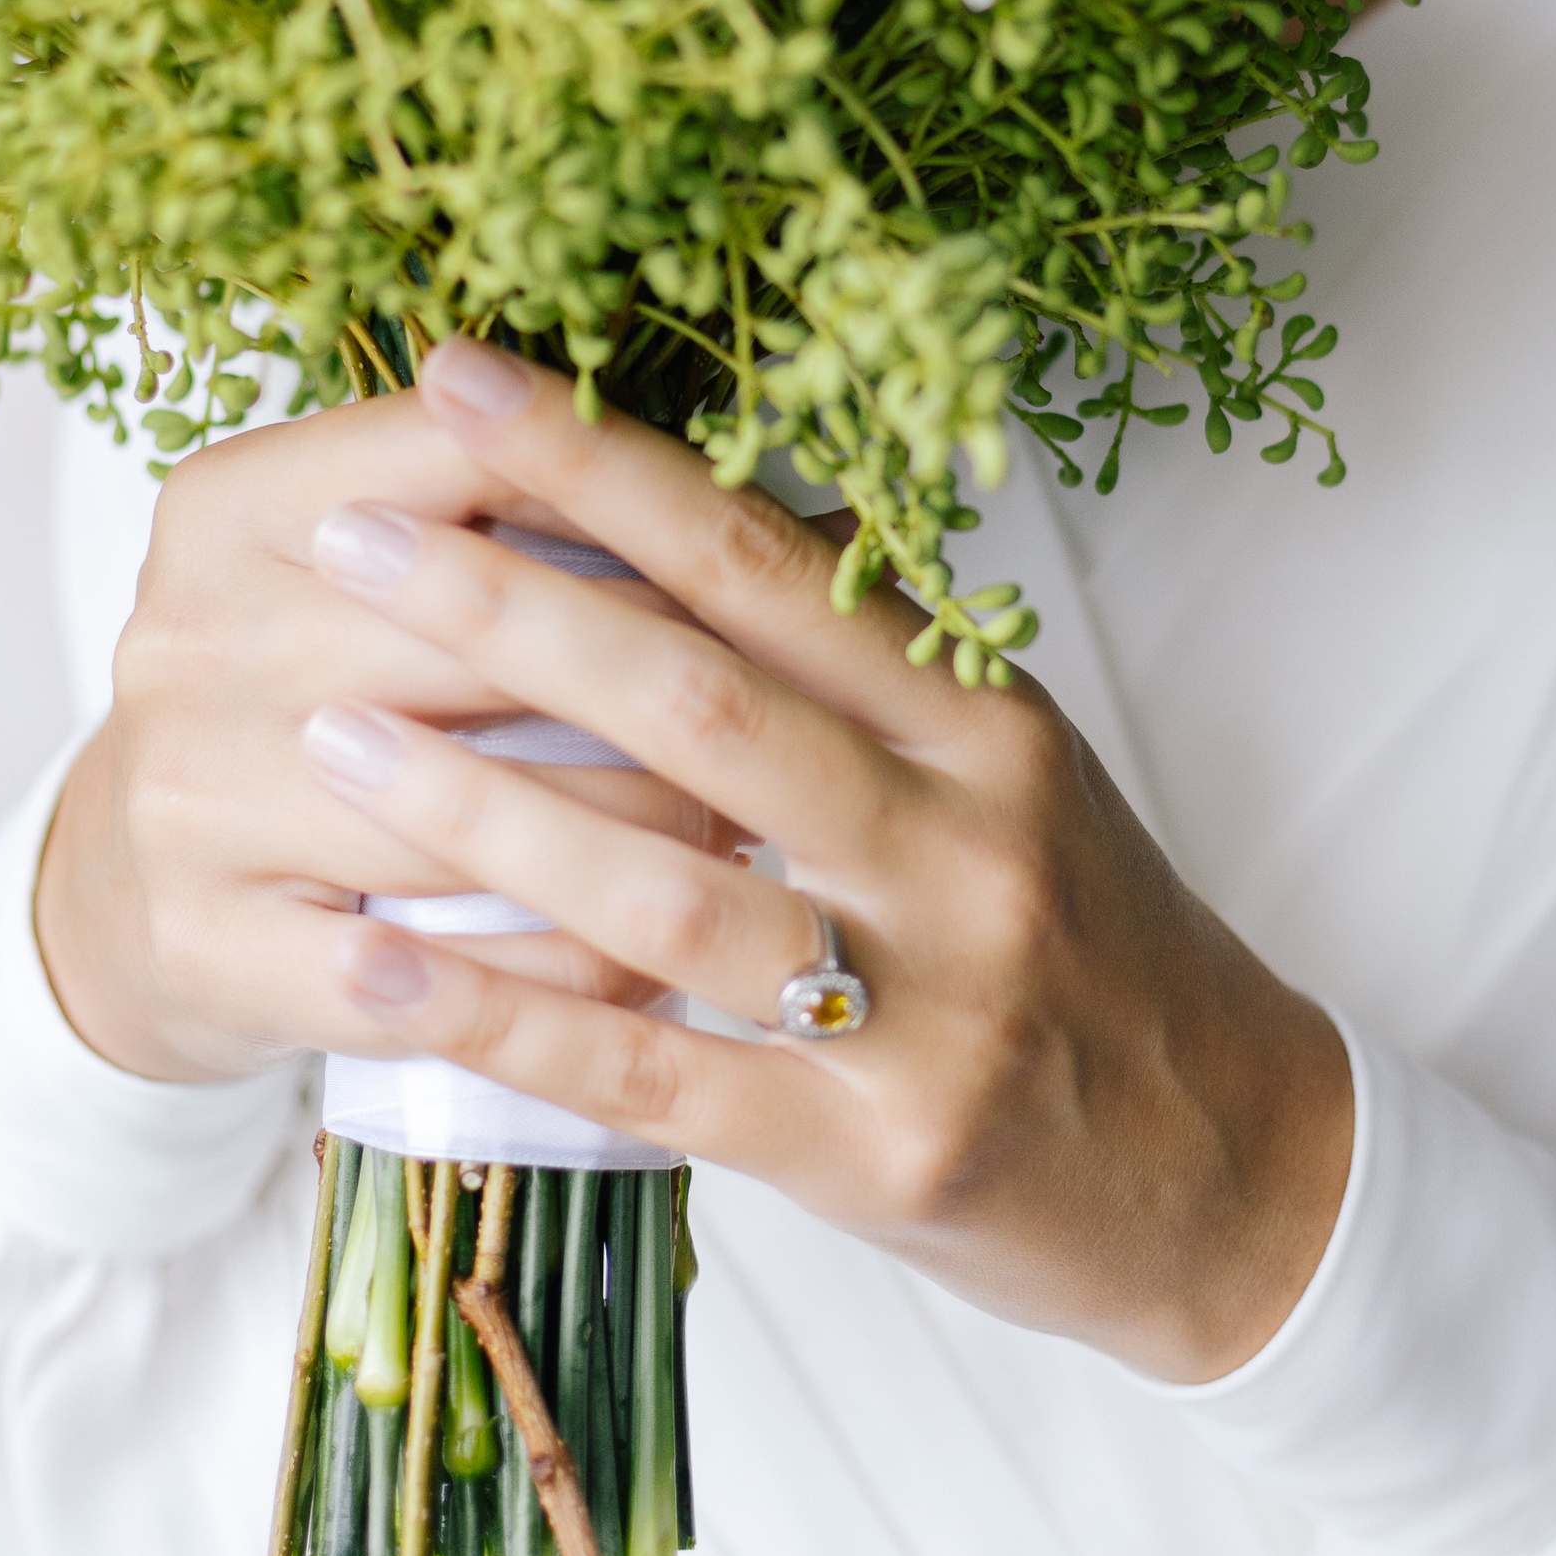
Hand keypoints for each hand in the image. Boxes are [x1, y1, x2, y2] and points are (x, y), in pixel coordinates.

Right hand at [36, 394, 742, 1092]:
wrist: (124, 883)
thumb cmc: (299, 700)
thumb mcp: (352, 571)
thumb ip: (509, 509)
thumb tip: (785, 505)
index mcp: (235, 507)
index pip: (458, 458)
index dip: (620, 497)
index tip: (740, 548)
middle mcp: (190, 636)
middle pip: (477, 646)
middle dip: (653, 688)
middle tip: (783, 719)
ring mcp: (185, 797)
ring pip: (466, 819)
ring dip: (627, 839)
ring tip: (743, 839)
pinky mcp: (202, 944)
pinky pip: (423, 973)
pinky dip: (552, 978)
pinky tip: (650, 978)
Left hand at [276, 338, 1354, 1384]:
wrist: (1232, 1172)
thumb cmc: (1083, 943)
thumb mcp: (1004, 771)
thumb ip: (857, 660)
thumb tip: (678, 505)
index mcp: (985, 718)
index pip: (769, 563)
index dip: (604, 465)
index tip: (461, 383)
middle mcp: (962, 839)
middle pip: (704, 701)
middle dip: (507, 609)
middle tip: (343, 540)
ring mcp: (923, 1000)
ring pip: (666, 887)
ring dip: (479, 808)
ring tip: (323, 738)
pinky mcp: (872, 1149)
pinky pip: (652, 1071)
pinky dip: (502, 1017)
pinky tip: (374, 968)